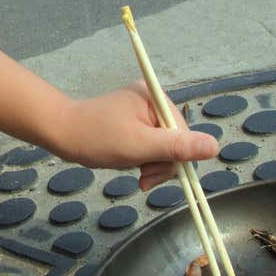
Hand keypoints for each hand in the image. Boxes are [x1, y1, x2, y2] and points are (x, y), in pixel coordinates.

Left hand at [47, 83, 219, 190]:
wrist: (61, 134)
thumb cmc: (95, 138)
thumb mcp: (138, 146)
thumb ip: (176, 147)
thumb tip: (214, 147)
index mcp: (155, 98)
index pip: (184, 133)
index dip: (176, 158)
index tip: (154, 174)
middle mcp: (152, 101)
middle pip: (177, 139)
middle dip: (163, 163)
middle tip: (143, 177)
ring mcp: (143, 112)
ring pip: (165, 146)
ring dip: (154, 164)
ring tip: (137, 173)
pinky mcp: (135, 123)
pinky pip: (153, 145)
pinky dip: (146, 160)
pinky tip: (135, 166)